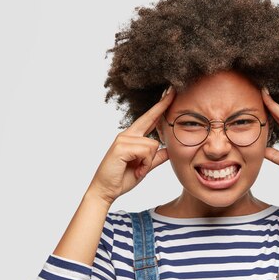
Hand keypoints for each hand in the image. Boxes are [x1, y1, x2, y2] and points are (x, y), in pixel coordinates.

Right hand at [87, 86, 174, 203]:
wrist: (106, 190)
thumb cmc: (122, 178)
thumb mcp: (144, 167)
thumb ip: (156, 158)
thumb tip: (169, 150)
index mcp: (132, 137)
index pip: (149, 119)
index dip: (160, 107)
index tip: (169, 94)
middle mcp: (127, 134)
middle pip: (150, 119)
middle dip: (162, 105)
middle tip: (173, 89)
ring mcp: (123, 139)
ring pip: (153, 145)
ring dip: (149, 162)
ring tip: (138, 170)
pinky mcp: (121, 146)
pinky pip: (146, 151)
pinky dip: (145, 164)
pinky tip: (136, 170)